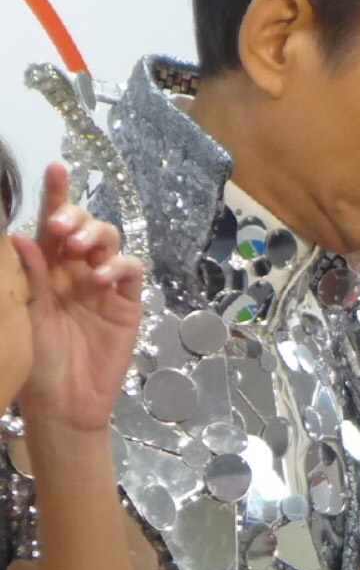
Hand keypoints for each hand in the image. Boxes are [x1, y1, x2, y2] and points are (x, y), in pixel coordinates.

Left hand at [12, 163, 143, 430]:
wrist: (64, 401)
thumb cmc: (36, 359)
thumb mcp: (24, 314)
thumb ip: (27, 275)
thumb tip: (18, 234)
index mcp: (45, 266)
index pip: (51, 223)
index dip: (55, 194)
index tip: (55, 169)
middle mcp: (75, 268)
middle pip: (84, 225)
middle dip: (77, 216)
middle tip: (63, 229)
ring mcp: (104, 284)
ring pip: (110, 241)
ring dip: (97, 236)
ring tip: (83, 250)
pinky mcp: (127, 303)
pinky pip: (131, 272)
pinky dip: (119, 267)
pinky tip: (101, 278)